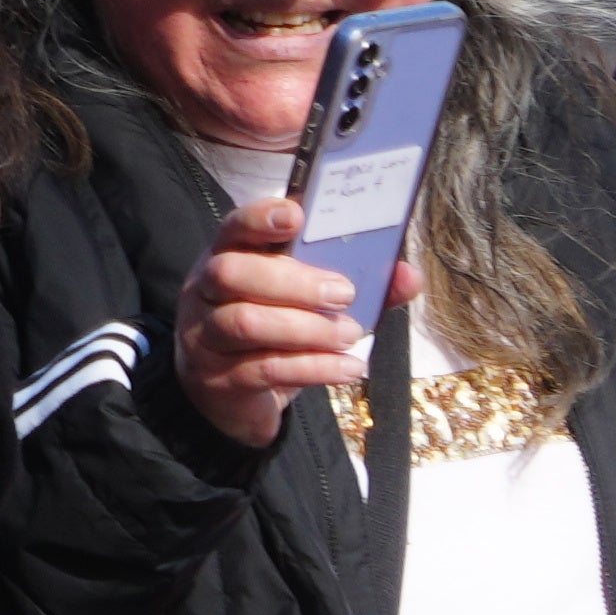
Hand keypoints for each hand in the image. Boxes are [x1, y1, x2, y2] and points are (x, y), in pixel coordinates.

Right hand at [178, 193, 369, 454]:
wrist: (232, 398)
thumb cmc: (275, 333)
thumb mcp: (305, 301)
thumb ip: (357, 284)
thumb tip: (410, 276)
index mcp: (227, 257)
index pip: (233, 227)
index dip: (260, 218)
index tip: (297, 216)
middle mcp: (205, 292)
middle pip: (232, 273)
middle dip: (293, 281)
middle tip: (344, 293)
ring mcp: (205, 336)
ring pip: (245, 322)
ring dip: (306, 328)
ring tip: (350, 335)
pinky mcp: (219, 379)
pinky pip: (264, 369)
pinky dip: (313, 367)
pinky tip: (348, 368)